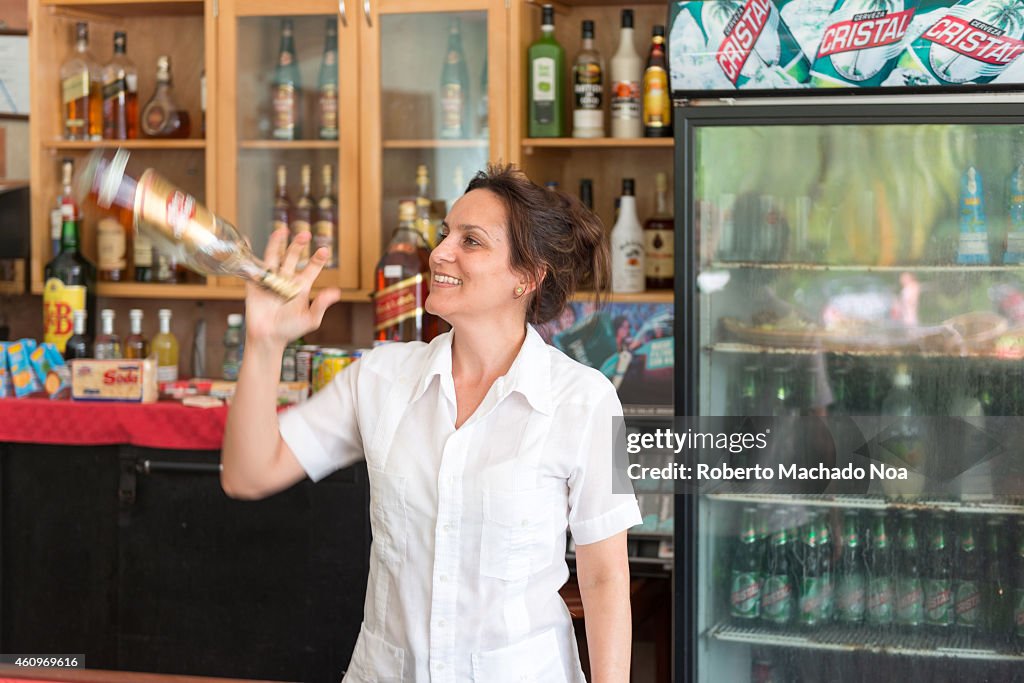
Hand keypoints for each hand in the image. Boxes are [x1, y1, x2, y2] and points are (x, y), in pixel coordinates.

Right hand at [244, 228, 341, 349]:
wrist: (268, 338)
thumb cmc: (290, 330)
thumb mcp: (311, 319)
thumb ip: (321, 305)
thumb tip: (336, 292)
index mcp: (301, 287)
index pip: (311, 269)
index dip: (317, 259)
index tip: (324, 249)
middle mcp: (286, 280)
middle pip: (293, 258)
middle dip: (298, 246)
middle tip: (305, 234)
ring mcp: (270, 280)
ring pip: (274, 258)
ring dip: (277, 244)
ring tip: (282, 230)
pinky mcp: (254, 283)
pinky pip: (251, 266)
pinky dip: (248, 253)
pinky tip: (246, 239)